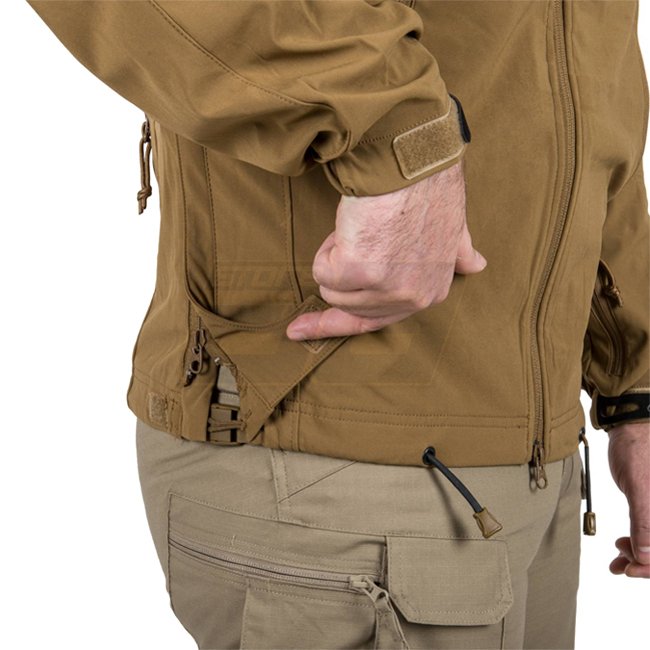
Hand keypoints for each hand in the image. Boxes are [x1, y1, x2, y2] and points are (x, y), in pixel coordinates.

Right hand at [286, 159, 485, 339]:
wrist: (413, 162)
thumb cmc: (428, 189)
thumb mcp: (454, 229)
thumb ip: (458, 254)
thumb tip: (477, 266)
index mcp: (430, 293)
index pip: (374, 321)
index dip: (334, 323)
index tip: (298, 329)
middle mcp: (410, 298)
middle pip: (344, 303)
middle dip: (343, 270)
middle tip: (361, 235)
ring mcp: (383, 287)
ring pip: (330, 286)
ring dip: (337, 254)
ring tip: (362, 226)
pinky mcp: (356, 270)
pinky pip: (321, 269)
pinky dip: (329, 245)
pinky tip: (353, 224)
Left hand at [607, 421, 649, 577]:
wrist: (629, 427)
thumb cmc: (637, 448)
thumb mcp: (639, 485)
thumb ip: (645, 521)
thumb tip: (645, 555)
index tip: (631, 569)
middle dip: (645, 562)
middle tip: (620, 563)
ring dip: (640, 557)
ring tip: (616, 559)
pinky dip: (637, 544)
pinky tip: (620, 549)